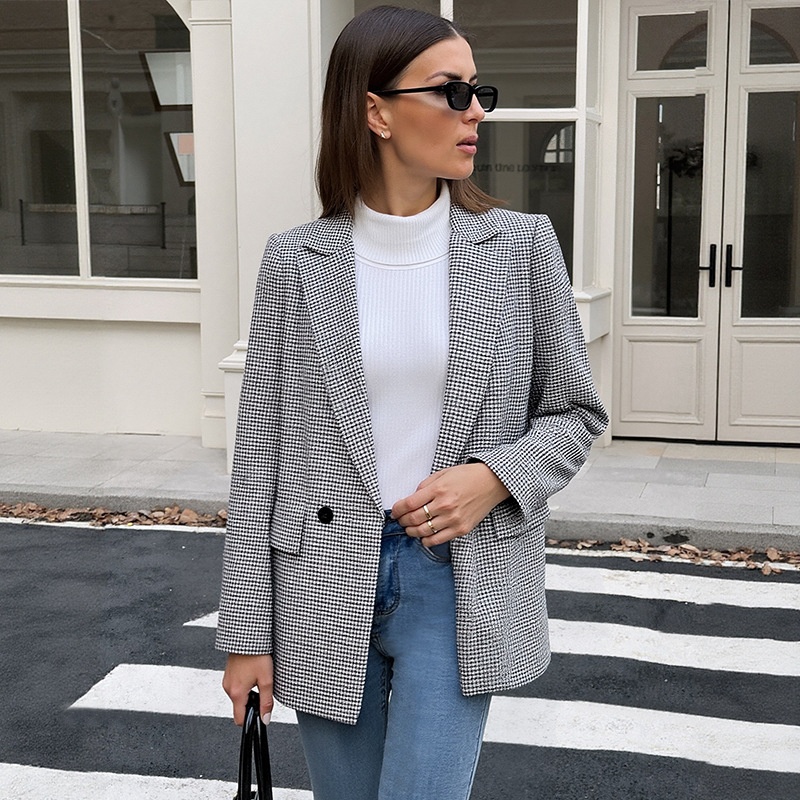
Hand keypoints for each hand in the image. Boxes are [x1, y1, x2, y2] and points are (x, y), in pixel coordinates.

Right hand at [222, 653, 273, 725]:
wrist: (248, 636)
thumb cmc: (257, 655)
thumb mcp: (266, 680)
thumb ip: (266, 702)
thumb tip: (265, 719)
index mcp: (236, 693)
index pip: (240, 719)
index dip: (251, 720)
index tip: (261, 714)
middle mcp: (228, 688)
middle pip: (240, 707)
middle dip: (252, 703)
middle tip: (264, 689)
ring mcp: (227, 680)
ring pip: (239, 696)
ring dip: (249, 693)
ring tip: (259, 678)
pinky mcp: (229, 673)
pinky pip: (236, 686)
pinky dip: (245, 685)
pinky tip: (253, 673)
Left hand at [391, 462, 509, 545]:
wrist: (491, 483)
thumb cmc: (466, 476)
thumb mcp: (442, 474)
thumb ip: (425, 486)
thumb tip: (410, 500)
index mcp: (438, 489)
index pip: (409, 504)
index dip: (397, 510)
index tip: (394, 511)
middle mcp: (445, 505)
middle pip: (414, 519)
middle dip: (403, 521)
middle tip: (400, 520)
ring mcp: (453, 519)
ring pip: (423, 531)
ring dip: (412, 532)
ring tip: (410, 529)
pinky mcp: (461, 529)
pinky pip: (438, 540)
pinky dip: (426, 540)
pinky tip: (423, 536)